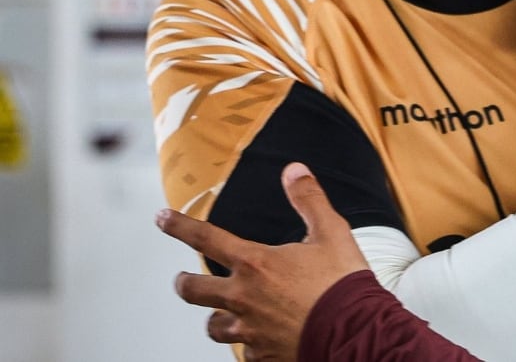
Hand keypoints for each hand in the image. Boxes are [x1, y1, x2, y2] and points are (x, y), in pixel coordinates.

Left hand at [156, 162, 369, 361]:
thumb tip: (294, 171)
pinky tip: (258, 339)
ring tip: (221, 313)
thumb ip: (309, 200)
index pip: (207, 238)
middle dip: (184, 283)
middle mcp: (243, 297)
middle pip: (192, 290)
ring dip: (215, 317)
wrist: (354, 332)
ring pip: (213, 326)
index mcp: (256, 263)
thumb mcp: (331, 232)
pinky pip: (244, 350)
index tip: (162, 218)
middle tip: (183, 280)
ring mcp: (249, 330)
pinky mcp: (262, 355)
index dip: (179, 226)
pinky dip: (248, 343)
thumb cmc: (342, 283)